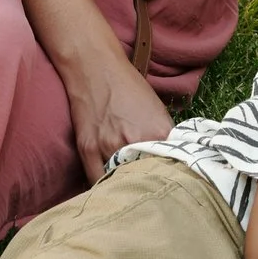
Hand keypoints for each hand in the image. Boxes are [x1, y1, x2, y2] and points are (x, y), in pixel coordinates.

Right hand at [64, 52, 173, 181]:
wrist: (97, 67)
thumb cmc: (130, 87)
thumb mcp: (159, 111)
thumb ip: (165, 139)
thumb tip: (169, 162)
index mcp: (159, 132)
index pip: (169, 168)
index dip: (168, 177)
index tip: (166, 183)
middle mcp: (135, 142)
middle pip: (145, 178)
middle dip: (146, 184)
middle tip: (147, 190)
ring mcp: (109, 146)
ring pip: (120, 182)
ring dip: (124, 186)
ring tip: (129, 190)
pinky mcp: (88, 149)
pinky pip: (96, 179)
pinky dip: (104, 185)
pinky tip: (109, 187)